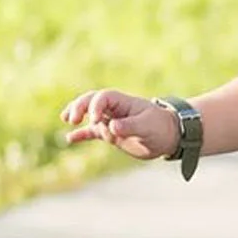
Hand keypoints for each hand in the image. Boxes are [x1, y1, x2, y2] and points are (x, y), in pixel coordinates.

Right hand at [60, 89, 179, 160]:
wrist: (169, 137)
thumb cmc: (160, 128)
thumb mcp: (147, 126)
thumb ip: (129, 126)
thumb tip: (111, 127)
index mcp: (123, 102)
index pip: (103, 98)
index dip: (95, 107)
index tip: (96, 121)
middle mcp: (114, 109)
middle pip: (90, 102)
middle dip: (79, 107)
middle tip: (72, 119)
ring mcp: (111, 121)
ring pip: (89, 115)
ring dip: (77, 115)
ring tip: (68, 120)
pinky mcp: (111, 134)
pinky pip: (93, 132)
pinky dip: (82, 135)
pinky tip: (70, 138)